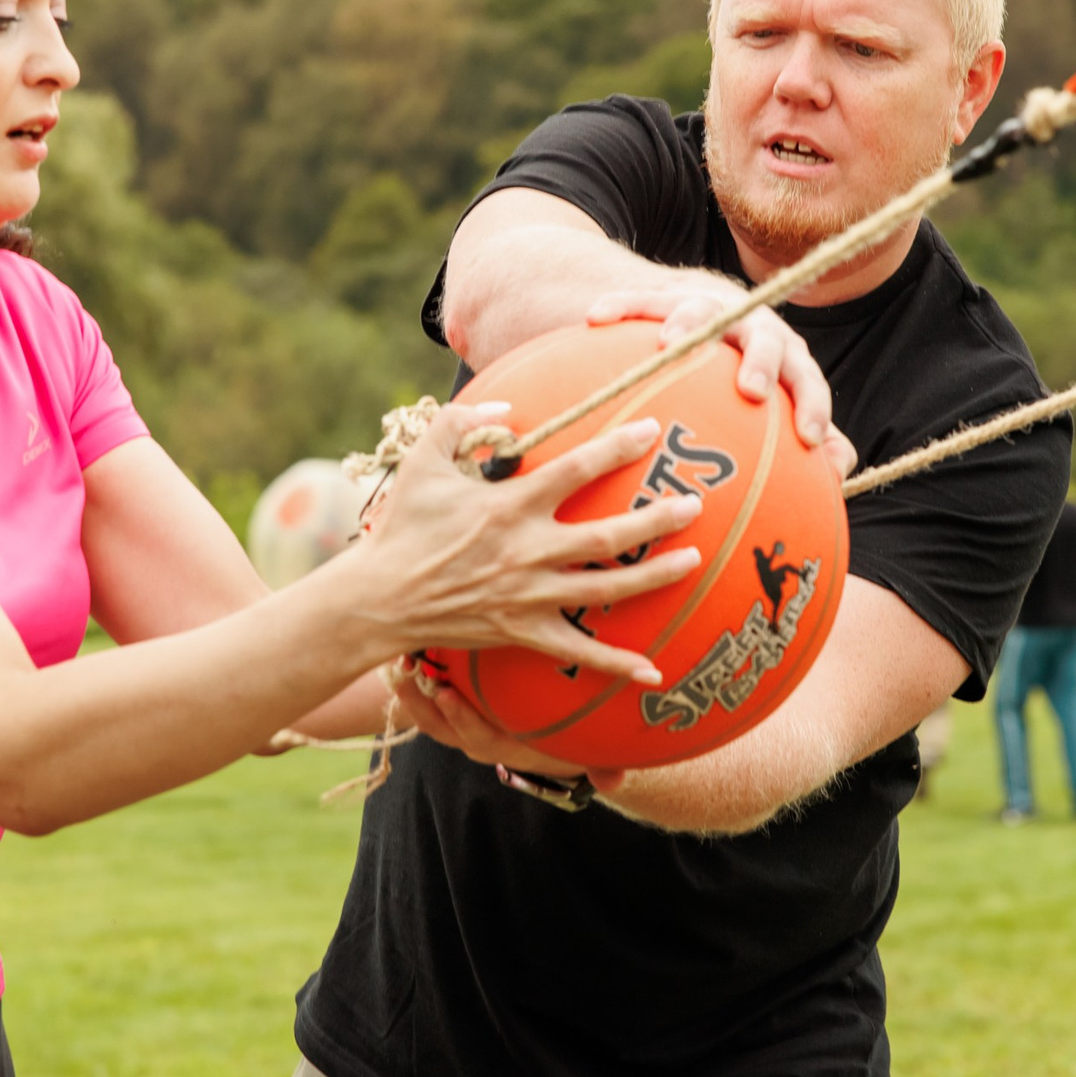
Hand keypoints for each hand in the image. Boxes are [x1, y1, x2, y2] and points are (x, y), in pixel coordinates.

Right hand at [352, 404, 701, 683]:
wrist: (380, 597)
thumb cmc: (402, 525)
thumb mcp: (424, 460)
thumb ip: (463, 422)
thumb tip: (507, 406)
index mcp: (509, 505)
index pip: (575, 471)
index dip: (616, 449)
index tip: (651, 431)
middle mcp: (528, 551)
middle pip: (607, 535)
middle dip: (656, 520)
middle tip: (695, 506)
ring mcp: (529, 595)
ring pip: (605, 588)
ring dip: (653, 577)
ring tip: (693, 562)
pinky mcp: (523, 631)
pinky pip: (578, 653)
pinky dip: (616, 664)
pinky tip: (654, 671)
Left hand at [400, 678, 632, 793]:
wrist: (553, 748)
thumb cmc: (570, 742)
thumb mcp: (590, 754)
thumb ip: (603, 768)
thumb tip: (613, 780)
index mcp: (504, 747)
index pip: (477, 737)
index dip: (461, 718)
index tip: (447, 694)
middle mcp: (476, 739)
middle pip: (439, 726)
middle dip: (420, 701)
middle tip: (406, 670)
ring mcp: (460, 724)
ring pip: (426, 713)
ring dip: (409, 689)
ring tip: (395, 657)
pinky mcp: (452, 706)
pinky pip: (427, 696)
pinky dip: (414, 675)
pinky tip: (405, 645)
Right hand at [586, 287, 847, 466]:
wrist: (709, 309)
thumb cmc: (742, 371)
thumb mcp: (777, 397)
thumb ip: (807, 431)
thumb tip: (840, 471)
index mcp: (784, 356)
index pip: (807, 379)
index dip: (813, 405)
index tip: (810, 438)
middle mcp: (753, 326)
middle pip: (764, 338)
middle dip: (761, 362)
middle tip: (751, 390)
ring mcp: (712, 307)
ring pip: (703, 309)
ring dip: (690, 324)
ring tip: (670, 343)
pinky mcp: (668, 294)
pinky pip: (642, 299)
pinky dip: (622, 305)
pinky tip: (595, 317)